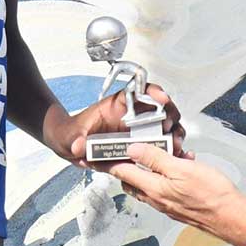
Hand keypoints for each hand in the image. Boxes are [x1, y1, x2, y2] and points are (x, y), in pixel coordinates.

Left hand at [66, 83, 187, 165]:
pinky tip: (173, 155)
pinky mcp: (143, 145)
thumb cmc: (74, 134)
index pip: (140, 90)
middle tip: (168, 126)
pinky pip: (162, 144)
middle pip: (160, 107)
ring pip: (166, 126)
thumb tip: (79, 145)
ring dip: (173, 132)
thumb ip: (76, 140)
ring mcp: (140, 130)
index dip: (153, 92)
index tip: (161, 98)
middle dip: (169, 114)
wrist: (73, 148)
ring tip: (173, 143)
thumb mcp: (72, 136)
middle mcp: (133, 115)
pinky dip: (171, 149)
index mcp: (118, 104)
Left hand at [108, 144, 245, 245]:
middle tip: (128, 147)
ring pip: (148, 183)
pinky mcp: (176, 205)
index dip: (107, 161)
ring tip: (164, 152)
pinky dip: (165, 175)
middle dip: (127, 163)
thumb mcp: (182, 168)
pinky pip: (163, 187)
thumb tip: (133, 149)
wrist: (230, 216)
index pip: (122, 172)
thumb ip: (155, 158)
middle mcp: (155, 198)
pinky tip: (179, 164)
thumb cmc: (211, 194)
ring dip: (150, 167)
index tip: (95, 154)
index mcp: (153, 188)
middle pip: (131, 179)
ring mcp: (165, 204)